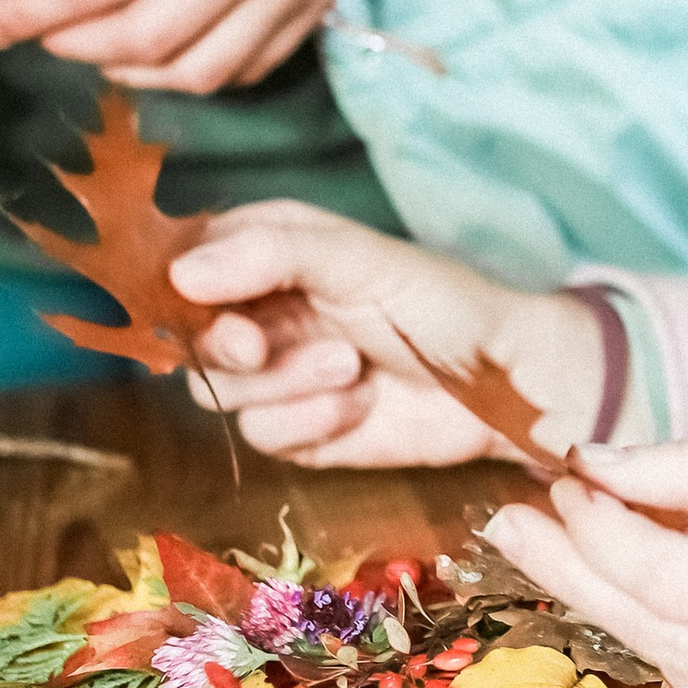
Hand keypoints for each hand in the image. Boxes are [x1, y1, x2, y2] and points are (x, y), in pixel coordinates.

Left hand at [0, 0, 377, 93]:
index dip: (35, 11)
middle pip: (147, 36)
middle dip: (75, 43)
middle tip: (40, 29)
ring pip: (199, 70)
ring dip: (131, 68)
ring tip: (96, 42)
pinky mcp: (322, 0)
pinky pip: (245, 67)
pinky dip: (190, 68)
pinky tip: (160, 43)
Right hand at [166, 197, 609, 467]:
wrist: (504, 384)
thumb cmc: (443, 303)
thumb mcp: (360, 259)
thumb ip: (273, 254)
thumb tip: (183, 271)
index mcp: (273, 251)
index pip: (189, 259)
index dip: (183, 284)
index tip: (198, 296)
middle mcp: (267, 311)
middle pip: (192, 336)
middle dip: (227, 345)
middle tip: (260, 346)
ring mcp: (281, 374)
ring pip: (221, 391)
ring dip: (284, 383)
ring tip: (351, 366)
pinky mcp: (302, 430)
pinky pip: (262, 435)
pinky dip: (309, 423)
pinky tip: (358, 405)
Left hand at [484, 445, 687, 687]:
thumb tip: (596, 468)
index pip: (682, 584)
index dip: (605, 537)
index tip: (563, 487)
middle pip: (661, 633)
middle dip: (579, 571)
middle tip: (516, 522)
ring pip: (676, 674)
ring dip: (620, 610)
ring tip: (586, 549)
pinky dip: (682, 656)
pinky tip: (680, 616)